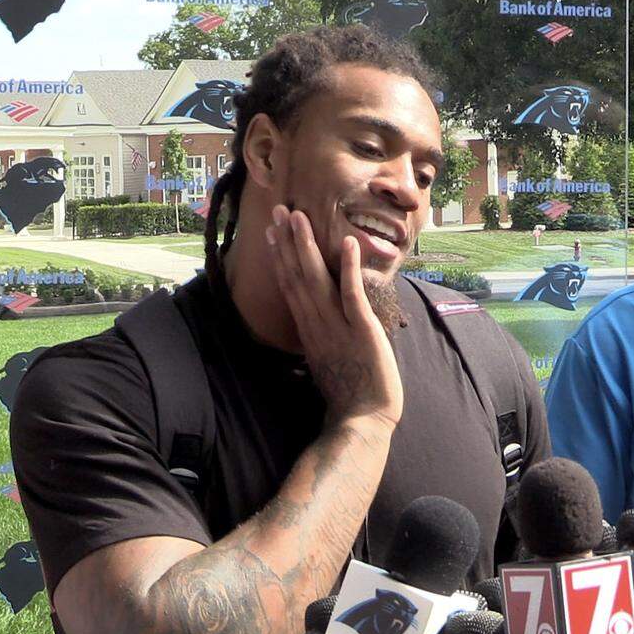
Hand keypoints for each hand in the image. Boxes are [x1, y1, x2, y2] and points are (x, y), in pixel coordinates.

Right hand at [267, 205, 402, 430]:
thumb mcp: (329, 362)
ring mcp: (338, 327)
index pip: (290, 287)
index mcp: (310, 331)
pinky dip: (348, 269)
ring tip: (299, 216)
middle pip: (297, 276)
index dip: (281, 258)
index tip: (270, 233)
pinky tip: (347, 244)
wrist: (362, 423)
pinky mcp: (362, 331)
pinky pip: (352, 295)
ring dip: (308, 246)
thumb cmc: (349, 397)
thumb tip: (316, 329)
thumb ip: (321, 341)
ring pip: (317, 279)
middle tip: (279, 210)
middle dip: (288, 242)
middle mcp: (318, 324)